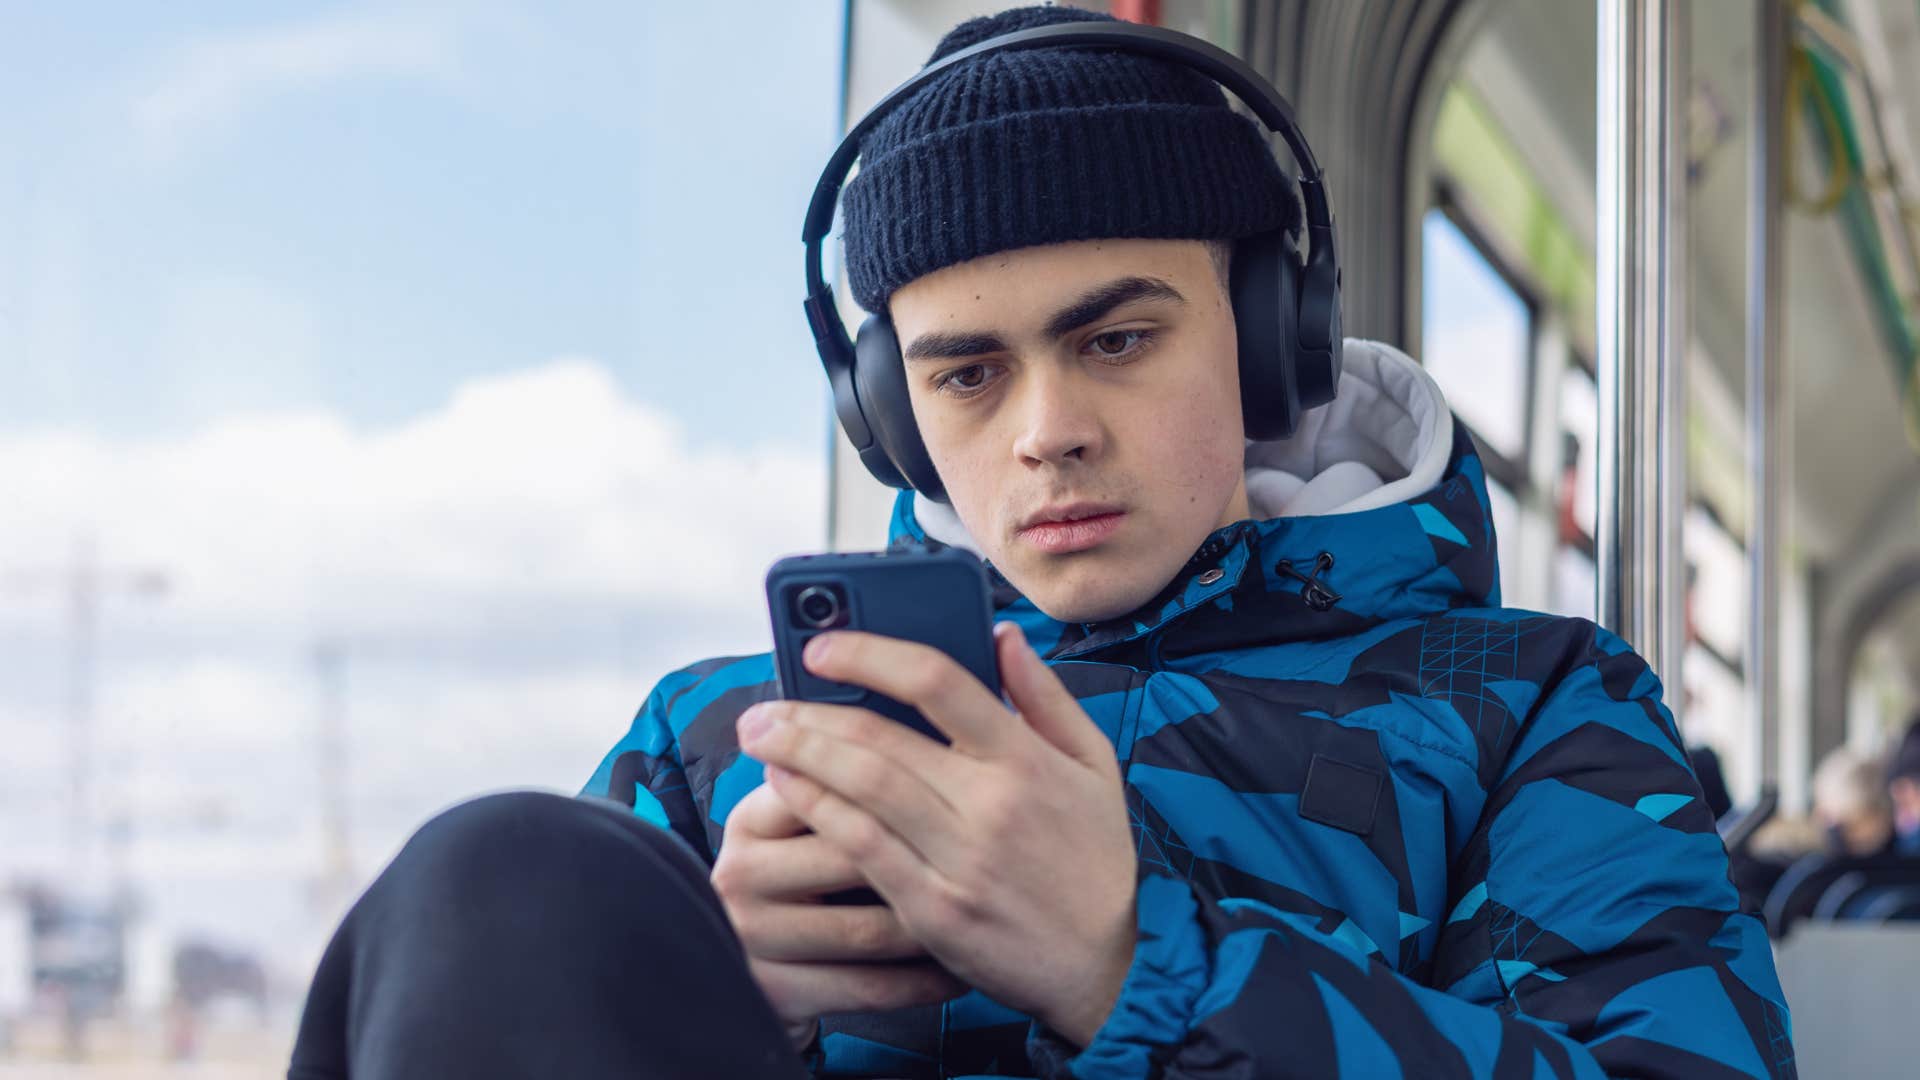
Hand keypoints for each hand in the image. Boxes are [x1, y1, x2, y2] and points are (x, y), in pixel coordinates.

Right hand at [710, 779, 965, 1048]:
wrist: (755, 963)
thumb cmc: (806, 873)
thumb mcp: (806, 819)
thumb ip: (847, 776)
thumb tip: (935, 721)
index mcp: (752, 818)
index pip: (825, 788)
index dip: (900, 788)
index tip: (969, 789)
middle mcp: (741, 873)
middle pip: (849, 856)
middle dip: (927, 856)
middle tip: (991, 852)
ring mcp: (754, 936)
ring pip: (867, 929)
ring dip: (934, 926)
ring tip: (983, 915)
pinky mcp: (777, 992)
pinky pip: (867, 987)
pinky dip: (920, 982)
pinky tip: (958, 971)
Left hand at [738, 622, 1137, 1046]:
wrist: (1112, 967)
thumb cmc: (1098, 860)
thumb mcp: (1094, 765)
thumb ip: (1044, 696)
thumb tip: (1002, 635)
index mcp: (1027, 760)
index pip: (938, 681)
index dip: (870, 655)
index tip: (824, 647)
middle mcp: (990, 805)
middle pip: (881, 739)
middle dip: (810, 712)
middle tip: (765, 700)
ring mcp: (960, 860)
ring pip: (862, 790)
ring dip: (800, 756)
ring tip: (760, 736)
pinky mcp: (934, 910)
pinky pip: (863, 849)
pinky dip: (817, 812)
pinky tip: (787, 789)